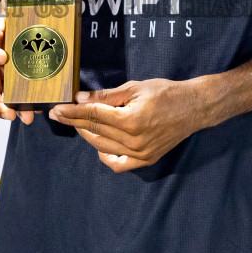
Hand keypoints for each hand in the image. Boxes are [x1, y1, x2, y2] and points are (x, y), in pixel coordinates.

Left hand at [48, 78, 215, 172]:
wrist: (194, 108)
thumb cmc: (166, 93)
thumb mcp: (135, 88)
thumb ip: (106, 96)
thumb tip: (81, 98)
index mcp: (130, 120)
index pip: (93, 115)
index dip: (72, 111)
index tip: (57, 108)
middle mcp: (133, 141)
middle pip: (94, 131)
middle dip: (74, 121)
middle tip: (58, 114)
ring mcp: (140, 154)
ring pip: (102, 147)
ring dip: (86, 135)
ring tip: (76, 124)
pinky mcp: (146, 160)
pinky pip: (119, 164)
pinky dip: (105, 157)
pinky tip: (99, 145)